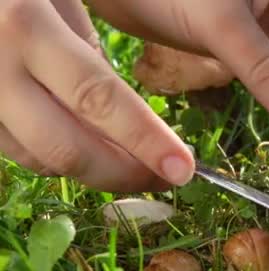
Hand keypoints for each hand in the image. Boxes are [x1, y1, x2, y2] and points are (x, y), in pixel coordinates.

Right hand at [0, 0, 194, 191]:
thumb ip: (88, 53)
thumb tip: (128, 118)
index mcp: (26, 26)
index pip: (98, 98)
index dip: (145, 141)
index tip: (182, 169)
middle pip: (68, 147)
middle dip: (125, 174)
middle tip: (167, 179)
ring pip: (41, 159)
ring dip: (97, 171)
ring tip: (139, 168)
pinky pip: (19, 152)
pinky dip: (63, 159)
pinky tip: (94, 151)